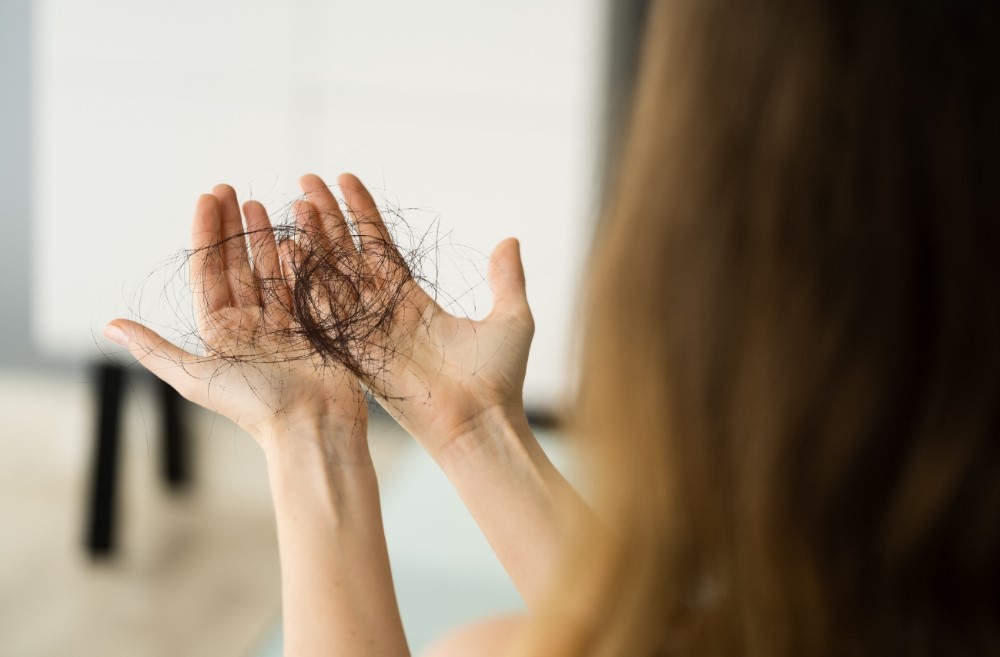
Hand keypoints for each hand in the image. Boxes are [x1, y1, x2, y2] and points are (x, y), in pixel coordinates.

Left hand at [103, 185, 366, 452]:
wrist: (314, 426)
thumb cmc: (257, 406)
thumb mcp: (196, 376)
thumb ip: (154, 348)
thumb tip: (109, 325)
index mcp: (221, 334)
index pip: (208, 273)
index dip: (206, 234)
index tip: (207, 198)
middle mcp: (251, 326)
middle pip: (237, 265)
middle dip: (232, 226)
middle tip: (230, 188)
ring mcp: (285, 324)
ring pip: (270, 269)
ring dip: (264, 236)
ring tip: (260, 202)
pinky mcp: (315, 325)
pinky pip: (303, 283)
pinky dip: (299, 256)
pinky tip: (296, 231)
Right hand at [297, 173, 533, 457]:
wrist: (482, 422)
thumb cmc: (500, 378)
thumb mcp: (512, 317)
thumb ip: (506, 278)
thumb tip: (509, 239)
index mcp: (414, 301)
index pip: (380, 246)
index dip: (362, 213)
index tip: (345, 179)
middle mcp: (385, 312)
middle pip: (348, 253)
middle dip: (327, 216)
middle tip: (305, 178)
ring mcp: (368, 330)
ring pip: (334, 274)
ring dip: (314, 237)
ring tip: (295, 200)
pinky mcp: (357, 351)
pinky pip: (328, 308)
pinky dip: (309, 279)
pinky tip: (290, 245)